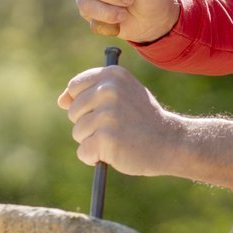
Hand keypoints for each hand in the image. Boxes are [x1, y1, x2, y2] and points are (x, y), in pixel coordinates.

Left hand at [57, 65, 187, 176]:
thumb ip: (92, 92)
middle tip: (115, 127)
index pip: (74, 87)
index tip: (101, 111)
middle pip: (73, 111)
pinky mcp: (106, 139)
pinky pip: (84, 152)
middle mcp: (108, 90)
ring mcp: (107, 115)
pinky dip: (94, 157)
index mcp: (112, 75)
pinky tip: (114, 153)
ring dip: (93, 141)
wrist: (171, 142)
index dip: (83, 103)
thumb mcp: (122, 95)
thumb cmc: (143, 119)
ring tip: (117, 139)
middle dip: (88, 124)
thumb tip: (61, 100)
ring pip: (78, 132)